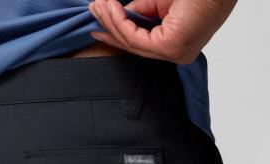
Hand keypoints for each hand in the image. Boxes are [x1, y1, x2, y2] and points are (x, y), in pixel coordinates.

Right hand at [89, 0, 236, 63]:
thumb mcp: (160, 2)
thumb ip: (141, 12)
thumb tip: (121, 16)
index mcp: (176, 44)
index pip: (140, 42)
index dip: (117, 32)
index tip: (98, 23)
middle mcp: (175, 53)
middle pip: (133, 44)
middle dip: (110, 27)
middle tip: (93, 11)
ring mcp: (174, 53)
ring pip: (133, 42)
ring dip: (112, 23)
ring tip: (99, 7)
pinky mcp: (171, 48)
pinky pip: (137, 39)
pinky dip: (121, 23)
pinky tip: (112, 9)